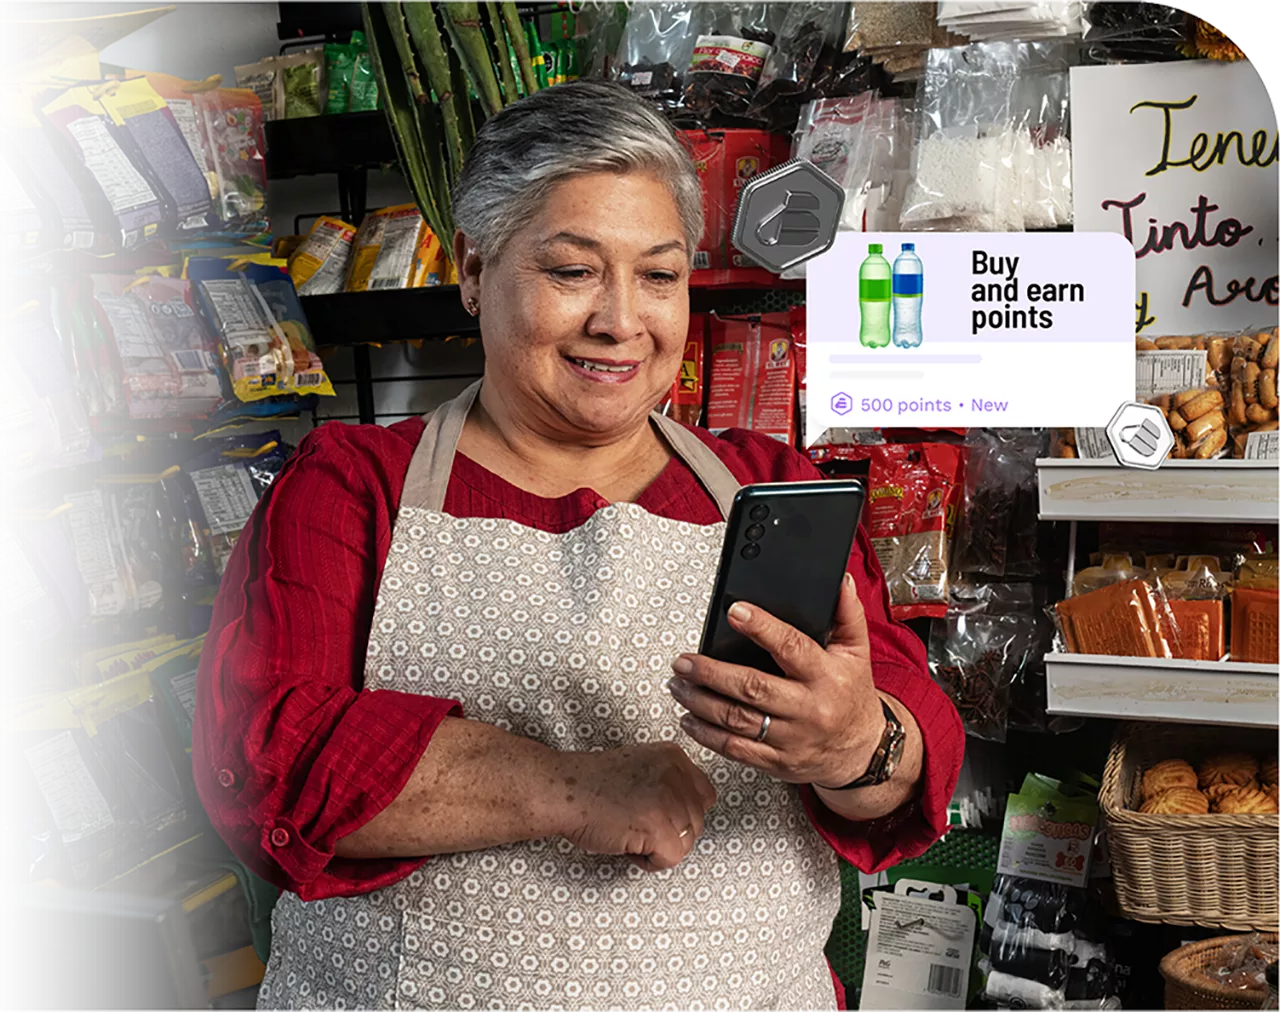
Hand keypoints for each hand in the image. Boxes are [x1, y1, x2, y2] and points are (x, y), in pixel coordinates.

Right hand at [550, 743, 715, 871]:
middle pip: (696, 822)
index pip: (705, 796)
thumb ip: (670, 782)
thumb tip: (690, 814)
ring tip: (628, 832)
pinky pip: (671, 859)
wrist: (562, 791)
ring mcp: (669, 800)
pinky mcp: (658, 827)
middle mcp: (676, 774)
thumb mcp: (641, 767)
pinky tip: (626, 844)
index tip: (656, 814)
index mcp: (674, 756)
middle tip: (635, 824)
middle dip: (669, 833)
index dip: (682, 814)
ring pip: (686, 843)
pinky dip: (649, 861)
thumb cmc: (592, 785)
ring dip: (657, 847)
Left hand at [668, 573, 883, 787]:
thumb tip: (840, 580)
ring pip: (737, 720)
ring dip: (700, 702)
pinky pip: (736, 749)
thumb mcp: (856, 651)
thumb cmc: (852, 695)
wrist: (862, 751)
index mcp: (827, 676)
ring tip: (678, 685)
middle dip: (711, 673)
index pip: (792, 647)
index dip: (761, 628)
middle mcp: (808, 709)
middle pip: (752, 688)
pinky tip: (689, 718)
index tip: (734, 612)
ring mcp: (791, 739)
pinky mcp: (777, 762)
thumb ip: (847, 613)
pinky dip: (707, 735)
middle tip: (683, 661)